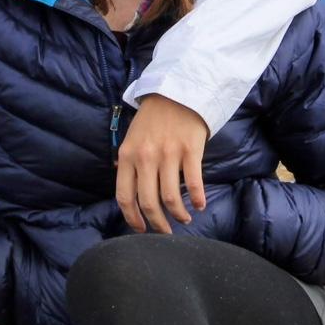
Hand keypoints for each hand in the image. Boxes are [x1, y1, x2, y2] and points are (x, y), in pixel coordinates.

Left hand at [116, 95, 208, 233]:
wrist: (177, 92)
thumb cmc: (153, 118)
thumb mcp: (131, 138)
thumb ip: (129, 163)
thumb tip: (127, 189)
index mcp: (127, 156)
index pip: (125, 196)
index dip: (132, 218)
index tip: (141, 229)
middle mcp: (146, 157)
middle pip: (149, 202)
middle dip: (157, 223)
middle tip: (165, 232)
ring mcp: (168, 154)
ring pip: (171, 197)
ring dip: (178, 214)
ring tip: (184, 219)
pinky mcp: (190, 150)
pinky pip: (193, 183)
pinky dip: (197, 199)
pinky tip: (200, 205)